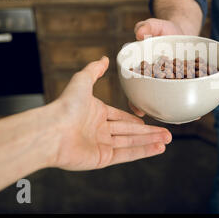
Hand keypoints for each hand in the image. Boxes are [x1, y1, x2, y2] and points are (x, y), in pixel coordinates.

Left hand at [49, 56, 171, 170]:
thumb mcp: (82, 81)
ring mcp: (100, 145)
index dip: (134, 120)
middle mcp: (98, 130)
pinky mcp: (102, 158)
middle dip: (149, 132)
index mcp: (95, 114)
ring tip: (167, 140)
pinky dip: (143, 152)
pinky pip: (126, 154)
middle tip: (167, 132)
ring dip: (150, 141)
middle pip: (129, 131)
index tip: (146, 121)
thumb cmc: (65, 106)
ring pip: (131, 143)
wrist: (52, 131)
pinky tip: (157, 149)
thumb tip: (104, 59)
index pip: (119, 117)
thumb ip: (94, 70)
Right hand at [130, 19, 183, 115]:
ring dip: (175, 111)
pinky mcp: (184, 84)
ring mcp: (170, 85)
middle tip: (164, 119)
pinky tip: (199, 111)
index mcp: (142, 72)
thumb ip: (146, 27)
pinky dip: (191, 102)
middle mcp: (155, 83)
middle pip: (152, 100)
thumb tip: (139, 33)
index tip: (139, 110)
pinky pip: (187, 94)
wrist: (181, 32)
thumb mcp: (155, 26)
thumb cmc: (164, 29)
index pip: (134, 89)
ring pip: (170, 101)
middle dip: (156, 111)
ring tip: (183, 118)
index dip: (134, 102)